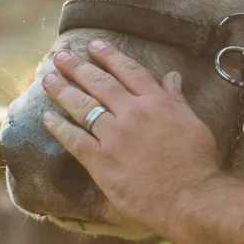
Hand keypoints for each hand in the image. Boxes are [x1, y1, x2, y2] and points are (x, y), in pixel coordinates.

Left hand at [39, 39, 225, 235]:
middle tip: (60, 57)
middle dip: (77, 68)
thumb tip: (172, 77)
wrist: (190, 197)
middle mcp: (132, 113)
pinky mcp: (101, 162)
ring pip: (83, 107)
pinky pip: (74, 140)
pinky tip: (47, 118)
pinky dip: (59, 127)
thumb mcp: (193, 123)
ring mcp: (114, 137)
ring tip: (48, 79)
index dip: (110, 56)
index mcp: (157, 102)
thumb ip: (177, 99)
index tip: (94, 46)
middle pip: (100, 84)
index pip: (129, 71)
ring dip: (62, 90)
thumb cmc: (197, 163)